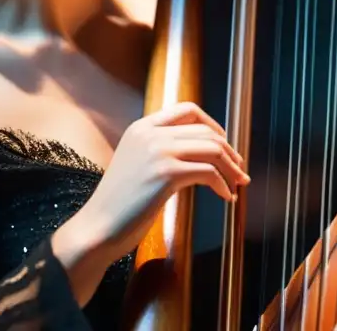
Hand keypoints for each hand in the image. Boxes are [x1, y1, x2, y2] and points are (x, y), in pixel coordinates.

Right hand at [51, 102, 248, 303]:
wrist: (97, 227)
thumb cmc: (119, 203)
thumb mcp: (137, 163)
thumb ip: (160, 149)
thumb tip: (199, 150)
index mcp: (142, 127)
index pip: (187, 109)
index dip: (212, 124)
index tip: (225, 143)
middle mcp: (150, 133)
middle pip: (206, 131)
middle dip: (229, 151)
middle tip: (239, 170)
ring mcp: (158, 151)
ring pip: (212, 148)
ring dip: (231, 167)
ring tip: (237, 183)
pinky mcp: (166, 173)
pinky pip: (208, 172)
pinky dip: (222, 184)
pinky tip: (225, 197)